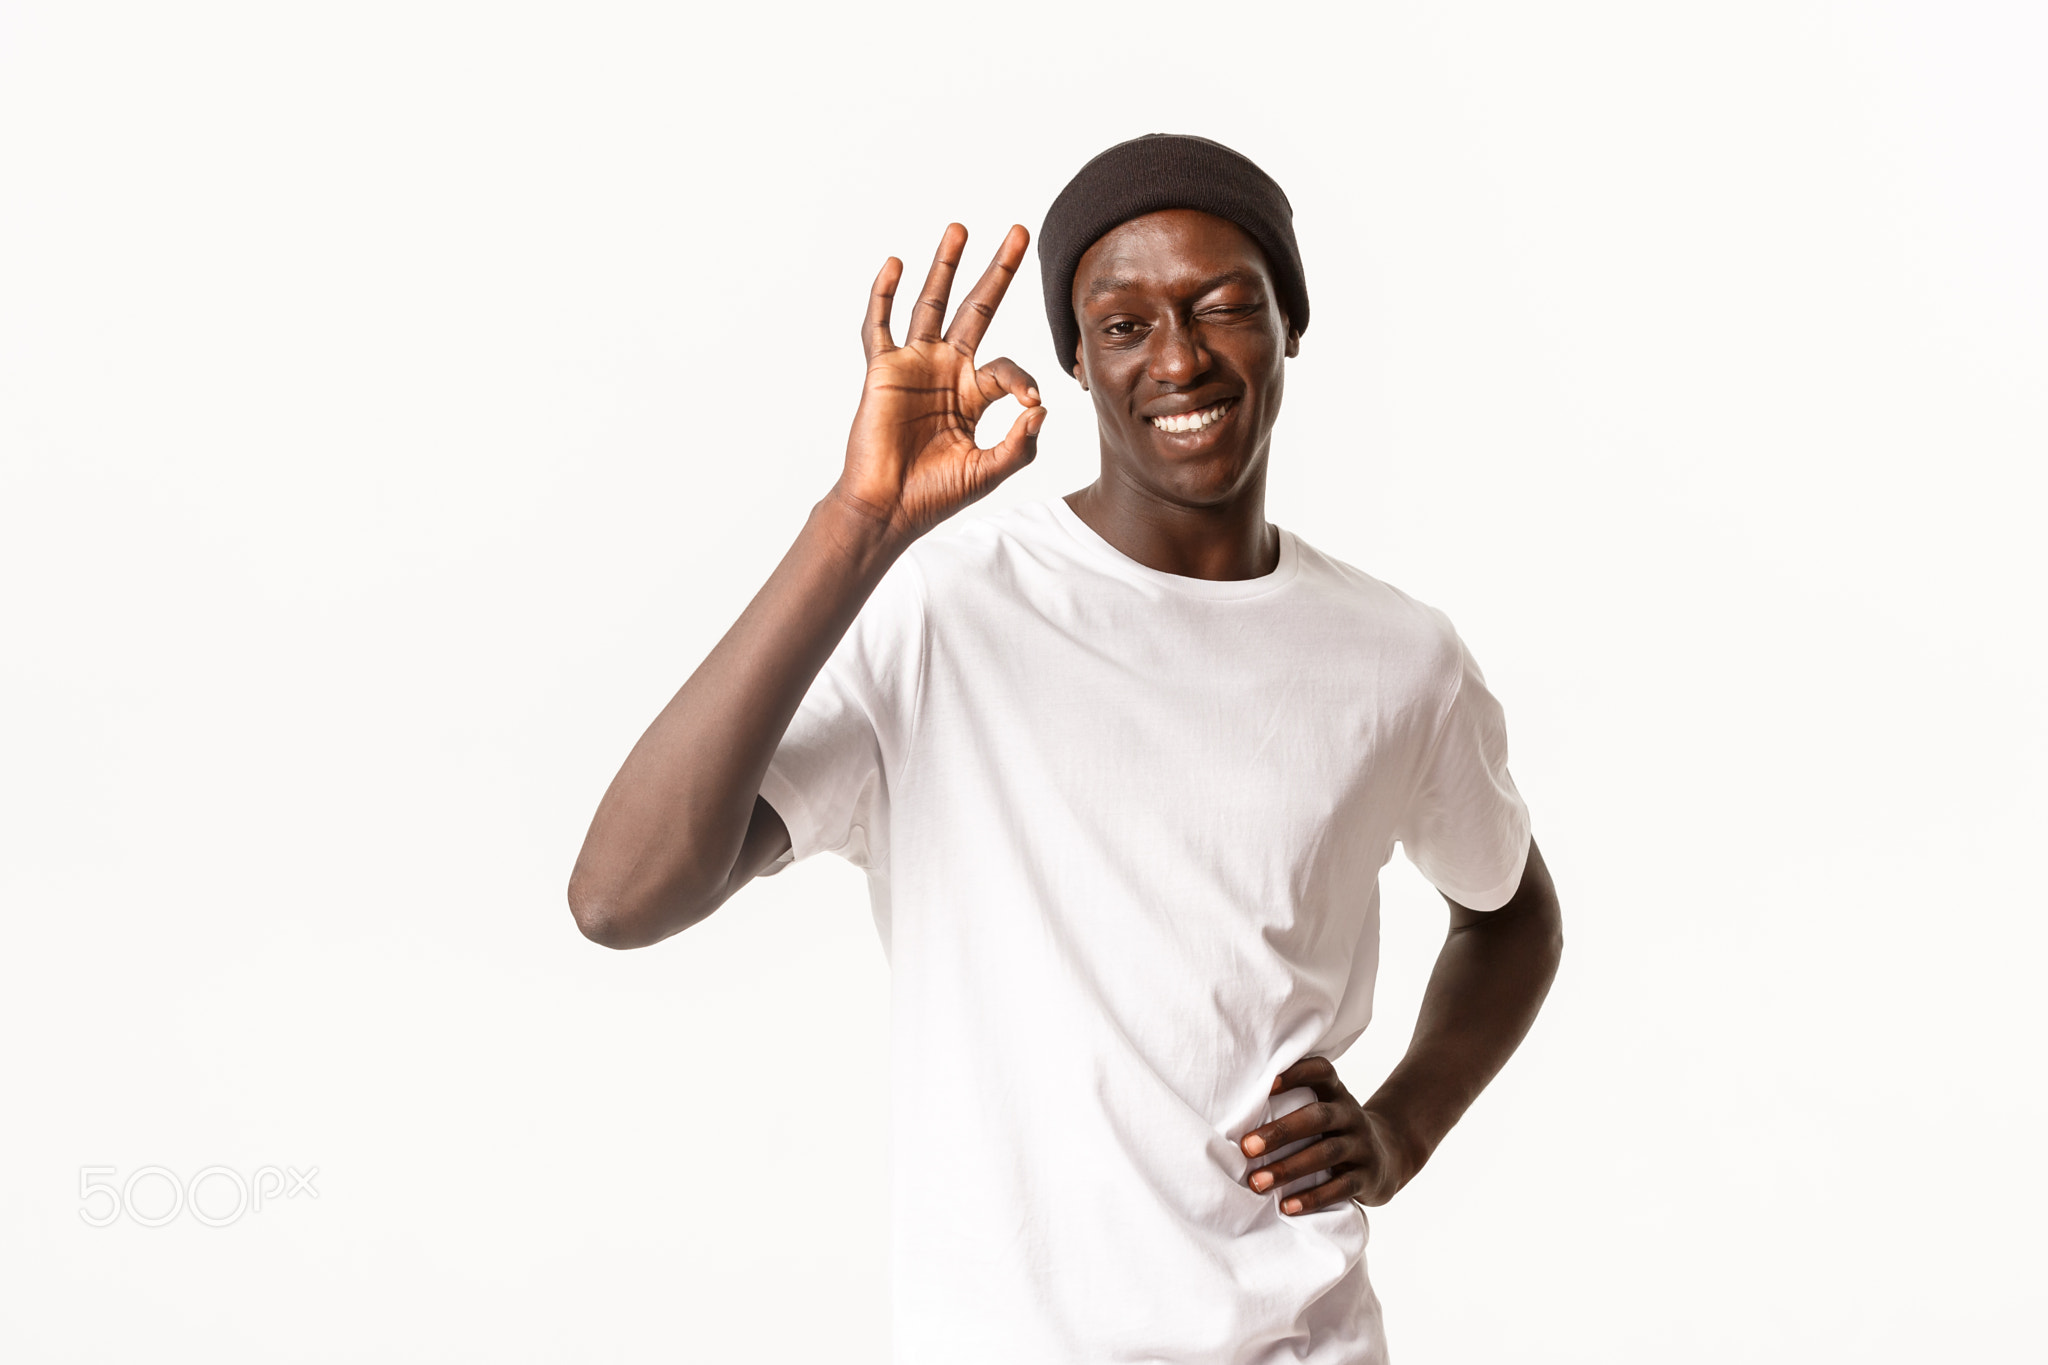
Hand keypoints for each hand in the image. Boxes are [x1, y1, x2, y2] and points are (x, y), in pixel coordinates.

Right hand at [831, 223, 1046, 543]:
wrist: (889, 509)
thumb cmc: (934, 494)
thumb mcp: (990, 471)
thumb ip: (1021, 444)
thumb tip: (1041, 407)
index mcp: (973, 392)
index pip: (1006, 365)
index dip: (1022, 378)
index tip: (1029, 402)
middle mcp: (946, 370)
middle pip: (977, 308)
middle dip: (998, 271)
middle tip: (1020, 232)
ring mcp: (914, 365)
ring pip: (932, 304)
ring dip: (946, 266)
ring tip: (960, 229)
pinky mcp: (883, 370)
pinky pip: (880, 325)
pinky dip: (884, 295)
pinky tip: (895, 264)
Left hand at [1239, 1056, 1413, 1213]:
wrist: (1390, 1156)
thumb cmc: (1336, 1130)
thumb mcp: (1325, 1109)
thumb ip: (1294, 1104)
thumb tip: (1233, 1113)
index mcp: (1337, 1094)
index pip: (1322, 1071)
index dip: (1298, 1073)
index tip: (1269, 1083)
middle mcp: (1351, 1115)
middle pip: (1318, 1117)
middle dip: (1280, 1132)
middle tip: (1245, 1147)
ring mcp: (1362, 1146)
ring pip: (1326, 1154)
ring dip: (1288, 1169)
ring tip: (1256, 1182)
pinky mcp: (1368, 1177)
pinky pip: (1340, 1188)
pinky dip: (1312, 1197)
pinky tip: (1286, 1206)